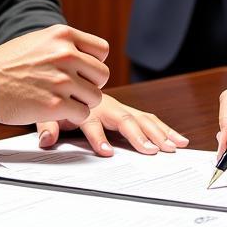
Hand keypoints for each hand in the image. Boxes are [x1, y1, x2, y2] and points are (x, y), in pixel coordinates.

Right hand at [0, 24, 108, 127]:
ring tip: (63, 99)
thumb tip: (90, 55)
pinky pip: (83, 114)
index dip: (94, 63)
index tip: (83, 71)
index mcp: (63, 35)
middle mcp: (65, 54)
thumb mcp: (39, 39)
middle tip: (73, 89)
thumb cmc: (8, 63)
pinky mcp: (55, 105)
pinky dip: (73, 116)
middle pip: (102, 74)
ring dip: (82, 102)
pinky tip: (58, 111)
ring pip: (95, 96)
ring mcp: (61, 80)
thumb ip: (66, 44)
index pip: (102, 50)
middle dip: (90, 84)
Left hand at [35, 93, 189, 156]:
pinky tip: (179, 139)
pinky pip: (149, 118)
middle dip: (139, 136)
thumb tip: (47, 140)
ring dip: (159, 132)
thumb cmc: (57, 98)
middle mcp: (106, 105)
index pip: (92, 123)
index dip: (98, 138)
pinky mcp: (128, 110)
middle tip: (151, 151)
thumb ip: (47, 125)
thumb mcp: (47, 112)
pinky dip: (165, 129)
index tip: (106, 152)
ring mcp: (120, 107)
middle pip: (125, 119)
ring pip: (142, 118)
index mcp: (86, 106)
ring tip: (173, 147)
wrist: (65, 75)